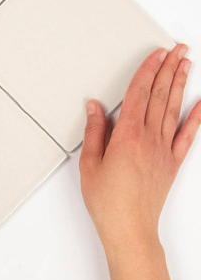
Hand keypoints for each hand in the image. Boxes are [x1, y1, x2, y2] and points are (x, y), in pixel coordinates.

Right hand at [80, 45, 200, 279]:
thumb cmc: (107, 200)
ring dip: (180, 85)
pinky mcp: (172, 163)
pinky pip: (186, 136)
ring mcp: (163, 150)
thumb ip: (95, 131)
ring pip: (173, 109)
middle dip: (169, 69)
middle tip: (177, 50)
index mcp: (127, 136)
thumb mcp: (90, 163)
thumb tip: (95, 107)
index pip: (139, 94)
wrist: (130, 229)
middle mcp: (148, 139)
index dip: (147, 71)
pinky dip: (196, 118)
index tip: (155, 54)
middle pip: (160, 96)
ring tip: (186, 65)